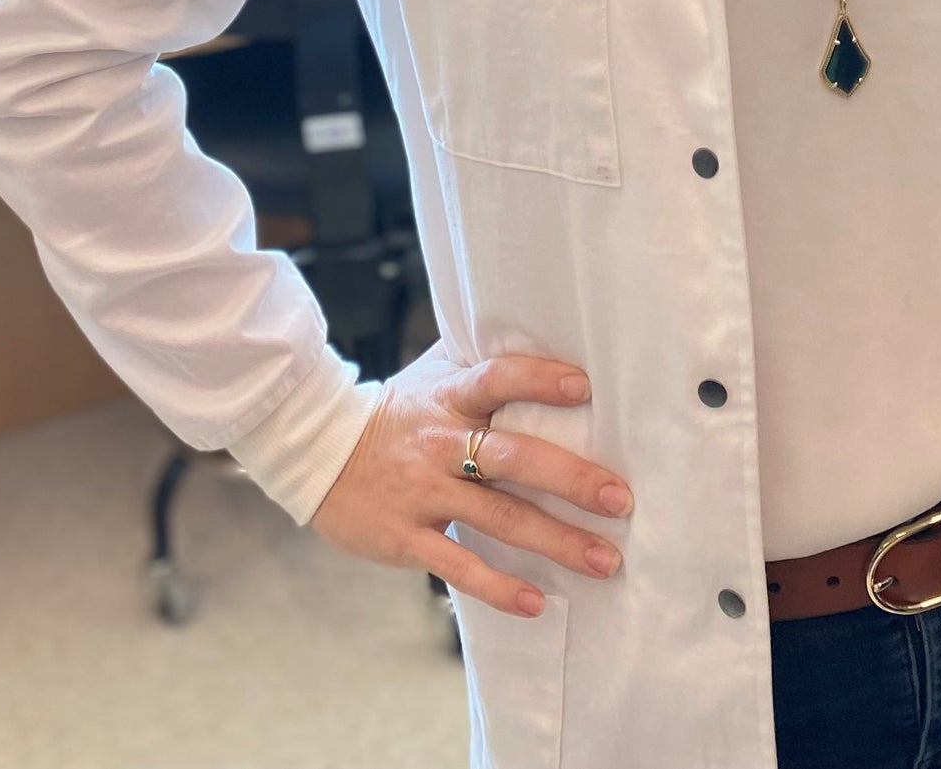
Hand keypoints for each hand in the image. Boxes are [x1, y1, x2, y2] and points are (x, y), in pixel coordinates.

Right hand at [311, 341, 633, 616]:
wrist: (320, 452)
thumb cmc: (396, 411)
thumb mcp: (432, 378)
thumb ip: (480, 365)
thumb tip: (544, 339)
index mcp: (449, 398)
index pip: (497, 378)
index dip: (538, 379)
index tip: (584, 386)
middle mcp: (441, 443)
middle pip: (512, 457)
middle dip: (570, 478)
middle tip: (620, 497)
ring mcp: (424, 493)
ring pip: (498, 517)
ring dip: (556, 541)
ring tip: (605, 560)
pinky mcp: (407, 538)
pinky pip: (459, 566)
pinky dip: (499, 587)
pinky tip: (537, 602)